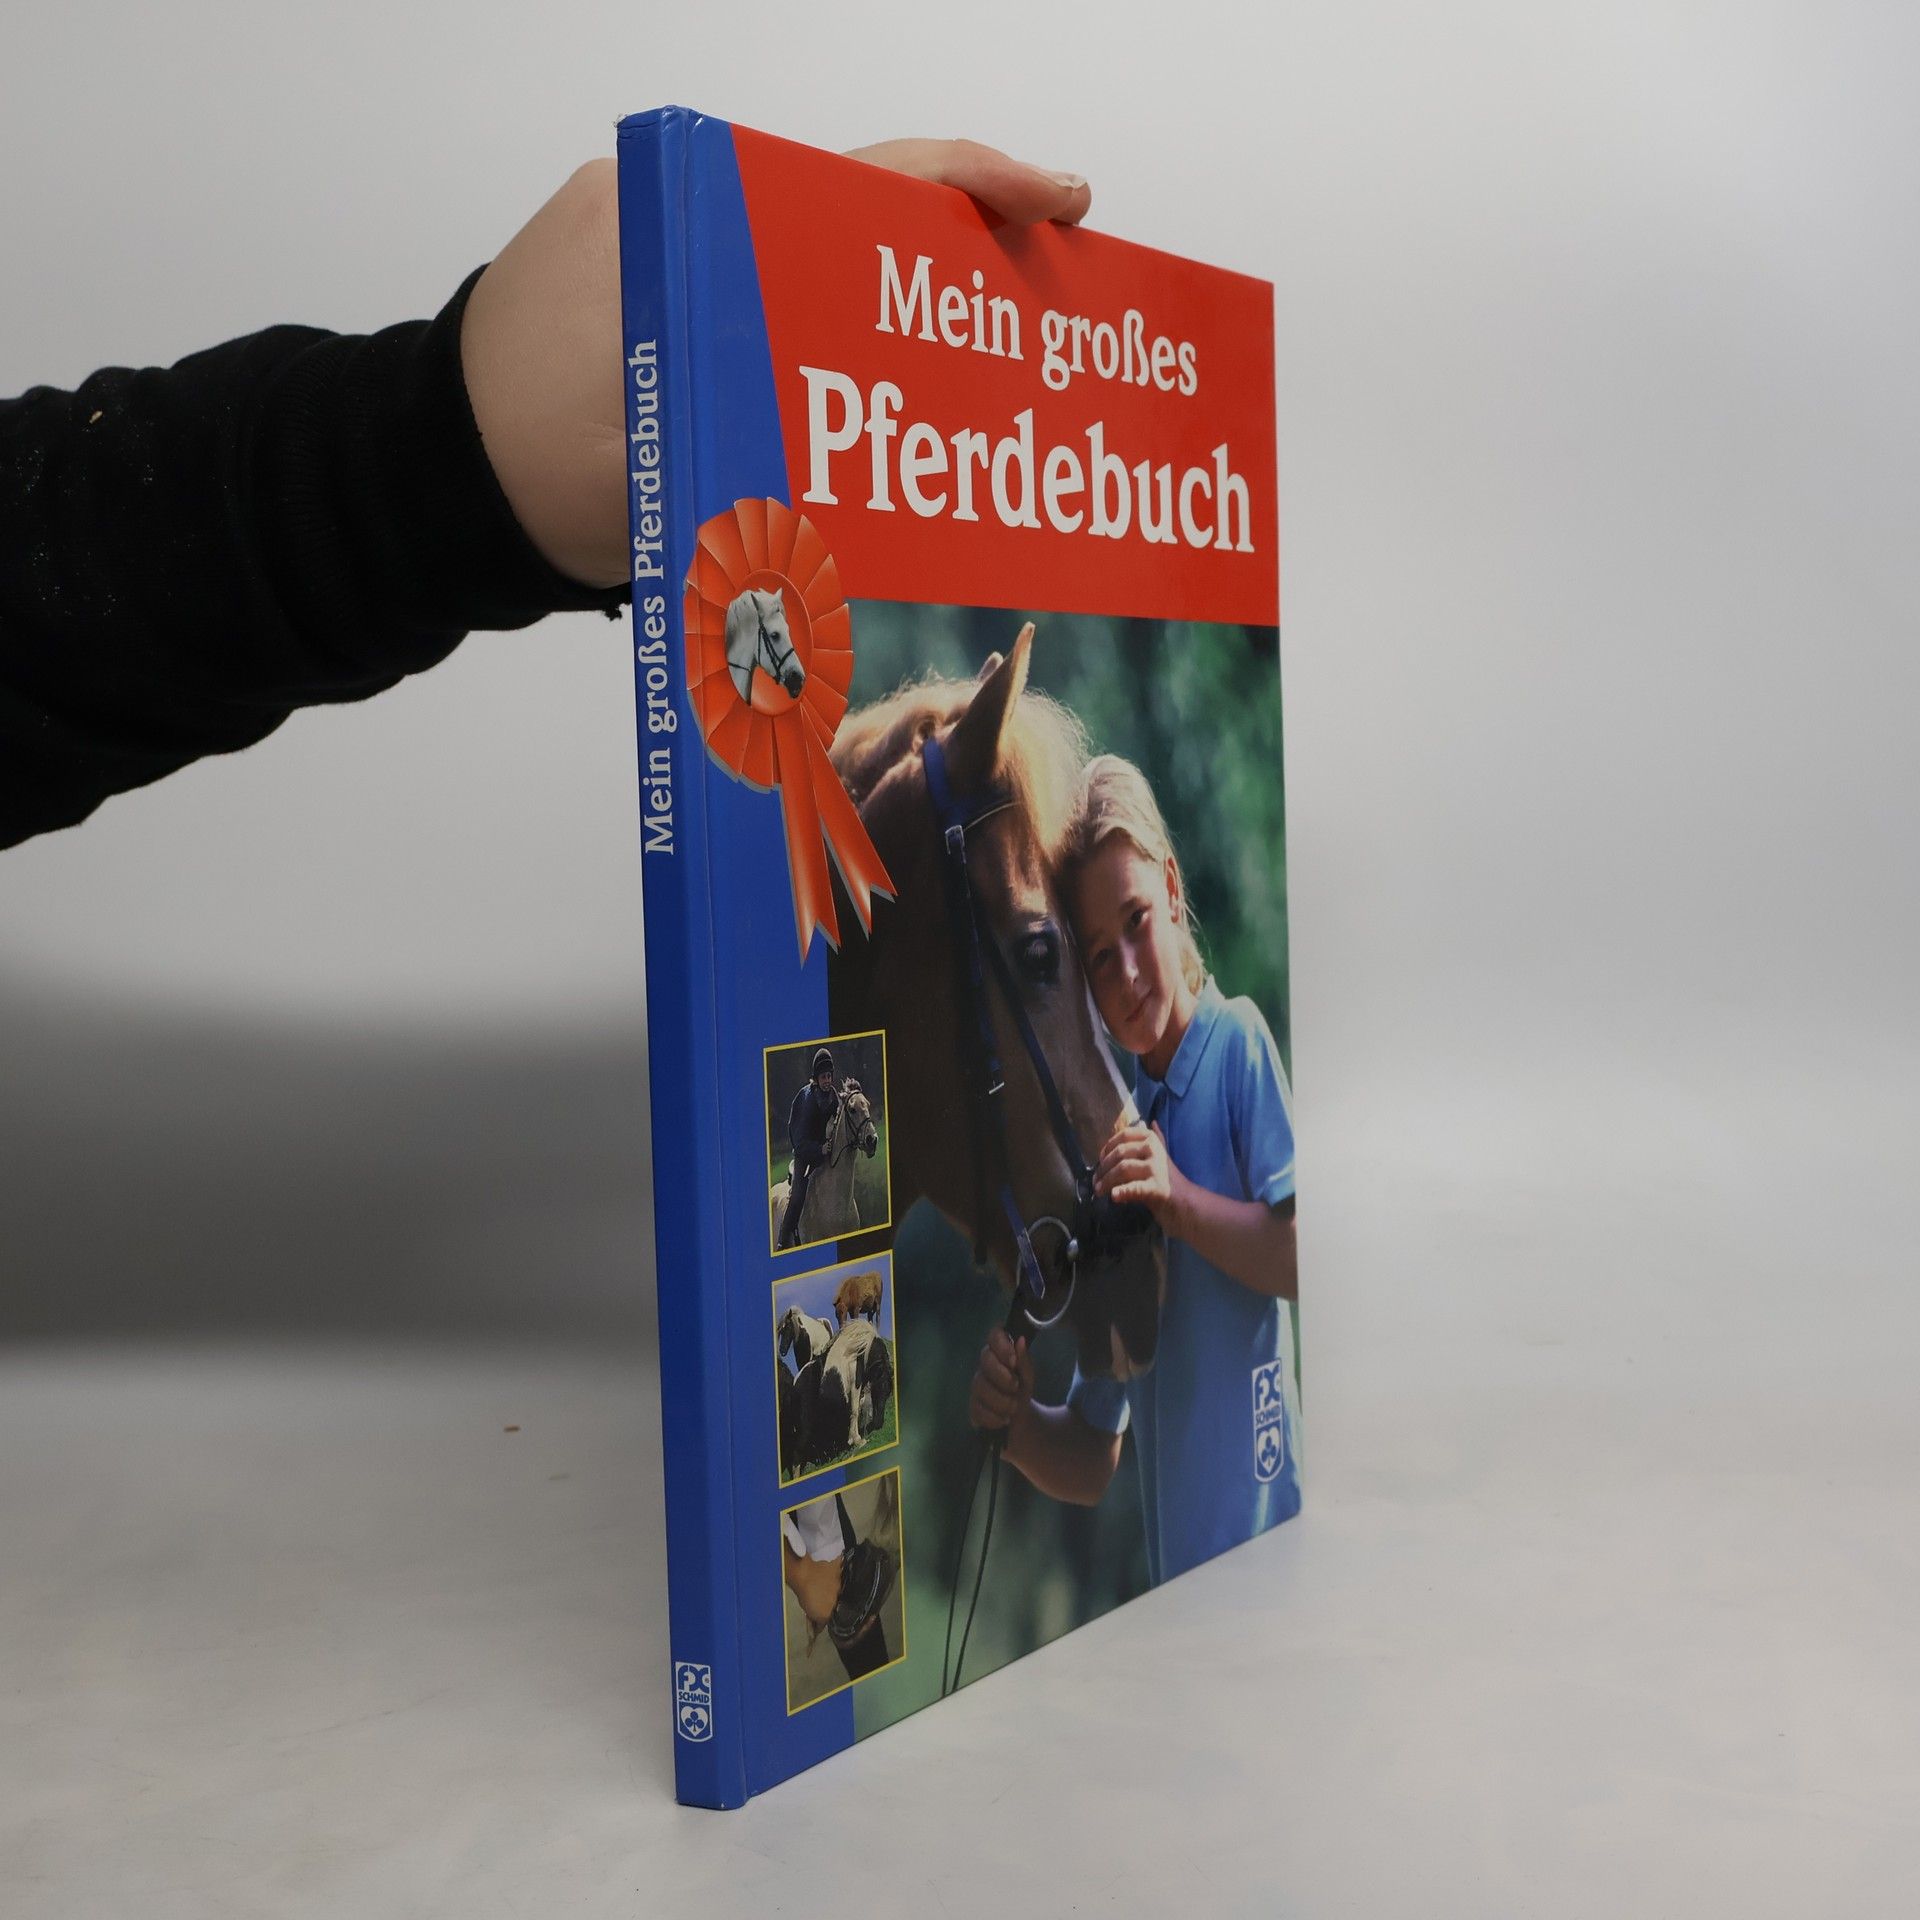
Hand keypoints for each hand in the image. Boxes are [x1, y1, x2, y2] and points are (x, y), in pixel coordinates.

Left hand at [461, 141, 1092, 590]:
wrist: (419, 486)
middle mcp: (666, 215)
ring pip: (806, 254)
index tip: (1056, 202)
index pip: (854, 182)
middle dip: (952, 244)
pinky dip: (824, 324)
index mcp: (675, 235)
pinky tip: (871, 383)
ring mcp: (654, 248)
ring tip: (971, 357)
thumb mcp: (665, 493)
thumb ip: (766, 472)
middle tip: (1043, 290)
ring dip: (888, 299)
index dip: (971, 187)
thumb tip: (889, 485)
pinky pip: (759, 285)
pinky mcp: (644, 291)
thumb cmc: (520, 487)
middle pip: (845, 209)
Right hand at [969, 1328, 1033, 1432]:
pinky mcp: (973, 1407)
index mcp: (1000, 1352)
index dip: (1002, 1345)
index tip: (1013, 1360)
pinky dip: (994, 1417)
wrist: (1021, 1421)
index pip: (994, 1335)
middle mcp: (985, 1366)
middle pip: (985, 1359)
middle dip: (1002, 1375)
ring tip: (1014, 1407)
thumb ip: (1024, 1360)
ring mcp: (977, 1386)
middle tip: (1016, 1387)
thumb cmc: (1022, 1391)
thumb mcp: (1028, 1377)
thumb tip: (1020, 1340)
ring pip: (980, 1386)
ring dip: (1001, 1400)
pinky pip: (977, 1409)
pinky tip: (1004, 1420)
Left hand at [1094, 1120, 1185, 1228]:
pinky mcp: (1156, 1187)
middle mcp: (1153, 1150)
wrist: (1184, 1203)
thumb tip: (1153, 1121)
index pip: (1124, 1135)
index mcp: (1152, 1139)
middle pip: (1119, 1154)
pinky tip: (1114, 1196)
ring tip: (1099, 1191)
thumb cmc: (1168, 1179)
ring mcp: (1155, 1168)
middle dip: (1103, 1168)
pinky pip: (1134, 1188)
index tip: (1100, 1159)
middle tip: (1096, 1181)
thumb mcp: (1162, 1155)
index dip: (1108, 1146)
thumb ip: (1156, 1138)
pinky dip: (1122, 1192)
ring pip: (1122, 1169)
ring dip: (1107, 1181)